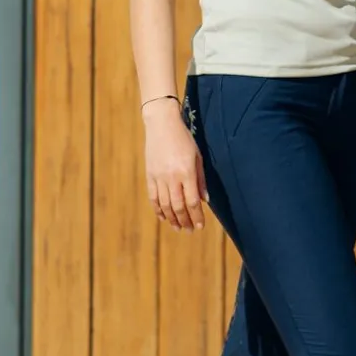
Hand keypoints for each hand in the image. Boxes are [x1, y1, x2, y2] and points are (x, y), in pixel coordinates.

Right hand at [144, 100, 207, 231]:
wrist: (161, 125)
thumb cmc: (184, 139)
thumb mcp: (197, 156)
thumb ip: (201, 179)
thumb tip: (205, 200)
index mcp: (186, 172)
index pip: (193, 201)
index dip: (197, 216)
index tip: (200, 226)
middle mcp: (172, 177)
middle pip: (178, 206)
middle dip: (185, 221)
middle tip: (190, 231)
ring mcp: (159, 177)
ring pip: (165, 204)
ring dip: (172, 219)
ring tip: (178, 228)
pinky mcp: (149, 175)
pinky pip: (153, 197)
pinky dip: (158, 209)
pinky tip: (163, 217)